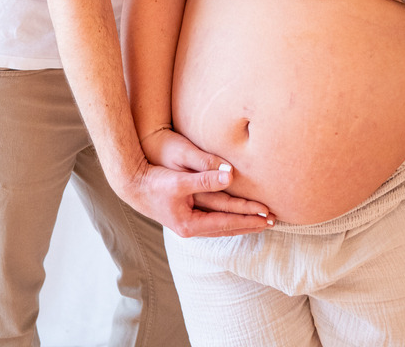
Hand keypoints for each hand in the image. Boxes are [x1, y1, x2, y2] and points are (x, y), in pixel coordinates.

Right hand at [140, 127, 273, 224]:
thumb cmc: (154, 181)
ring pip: (221, 226)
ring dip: (240, 223)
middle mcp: (190, 228)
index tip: (267, 217)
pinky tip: (234, 218)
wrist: (132, 184)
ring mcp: (187, 223)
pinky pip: (213, 220)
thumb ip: (206, 178)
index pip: (227, 223)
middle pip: (227, 229)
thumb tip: (231, 175)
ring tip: (259, 222)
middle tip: (272, 222)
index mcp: (190, 224)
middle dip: (250, 225)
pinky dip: (228, 220)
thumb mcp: (180, 179)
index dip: (248, 219)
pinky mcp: (185, 214)